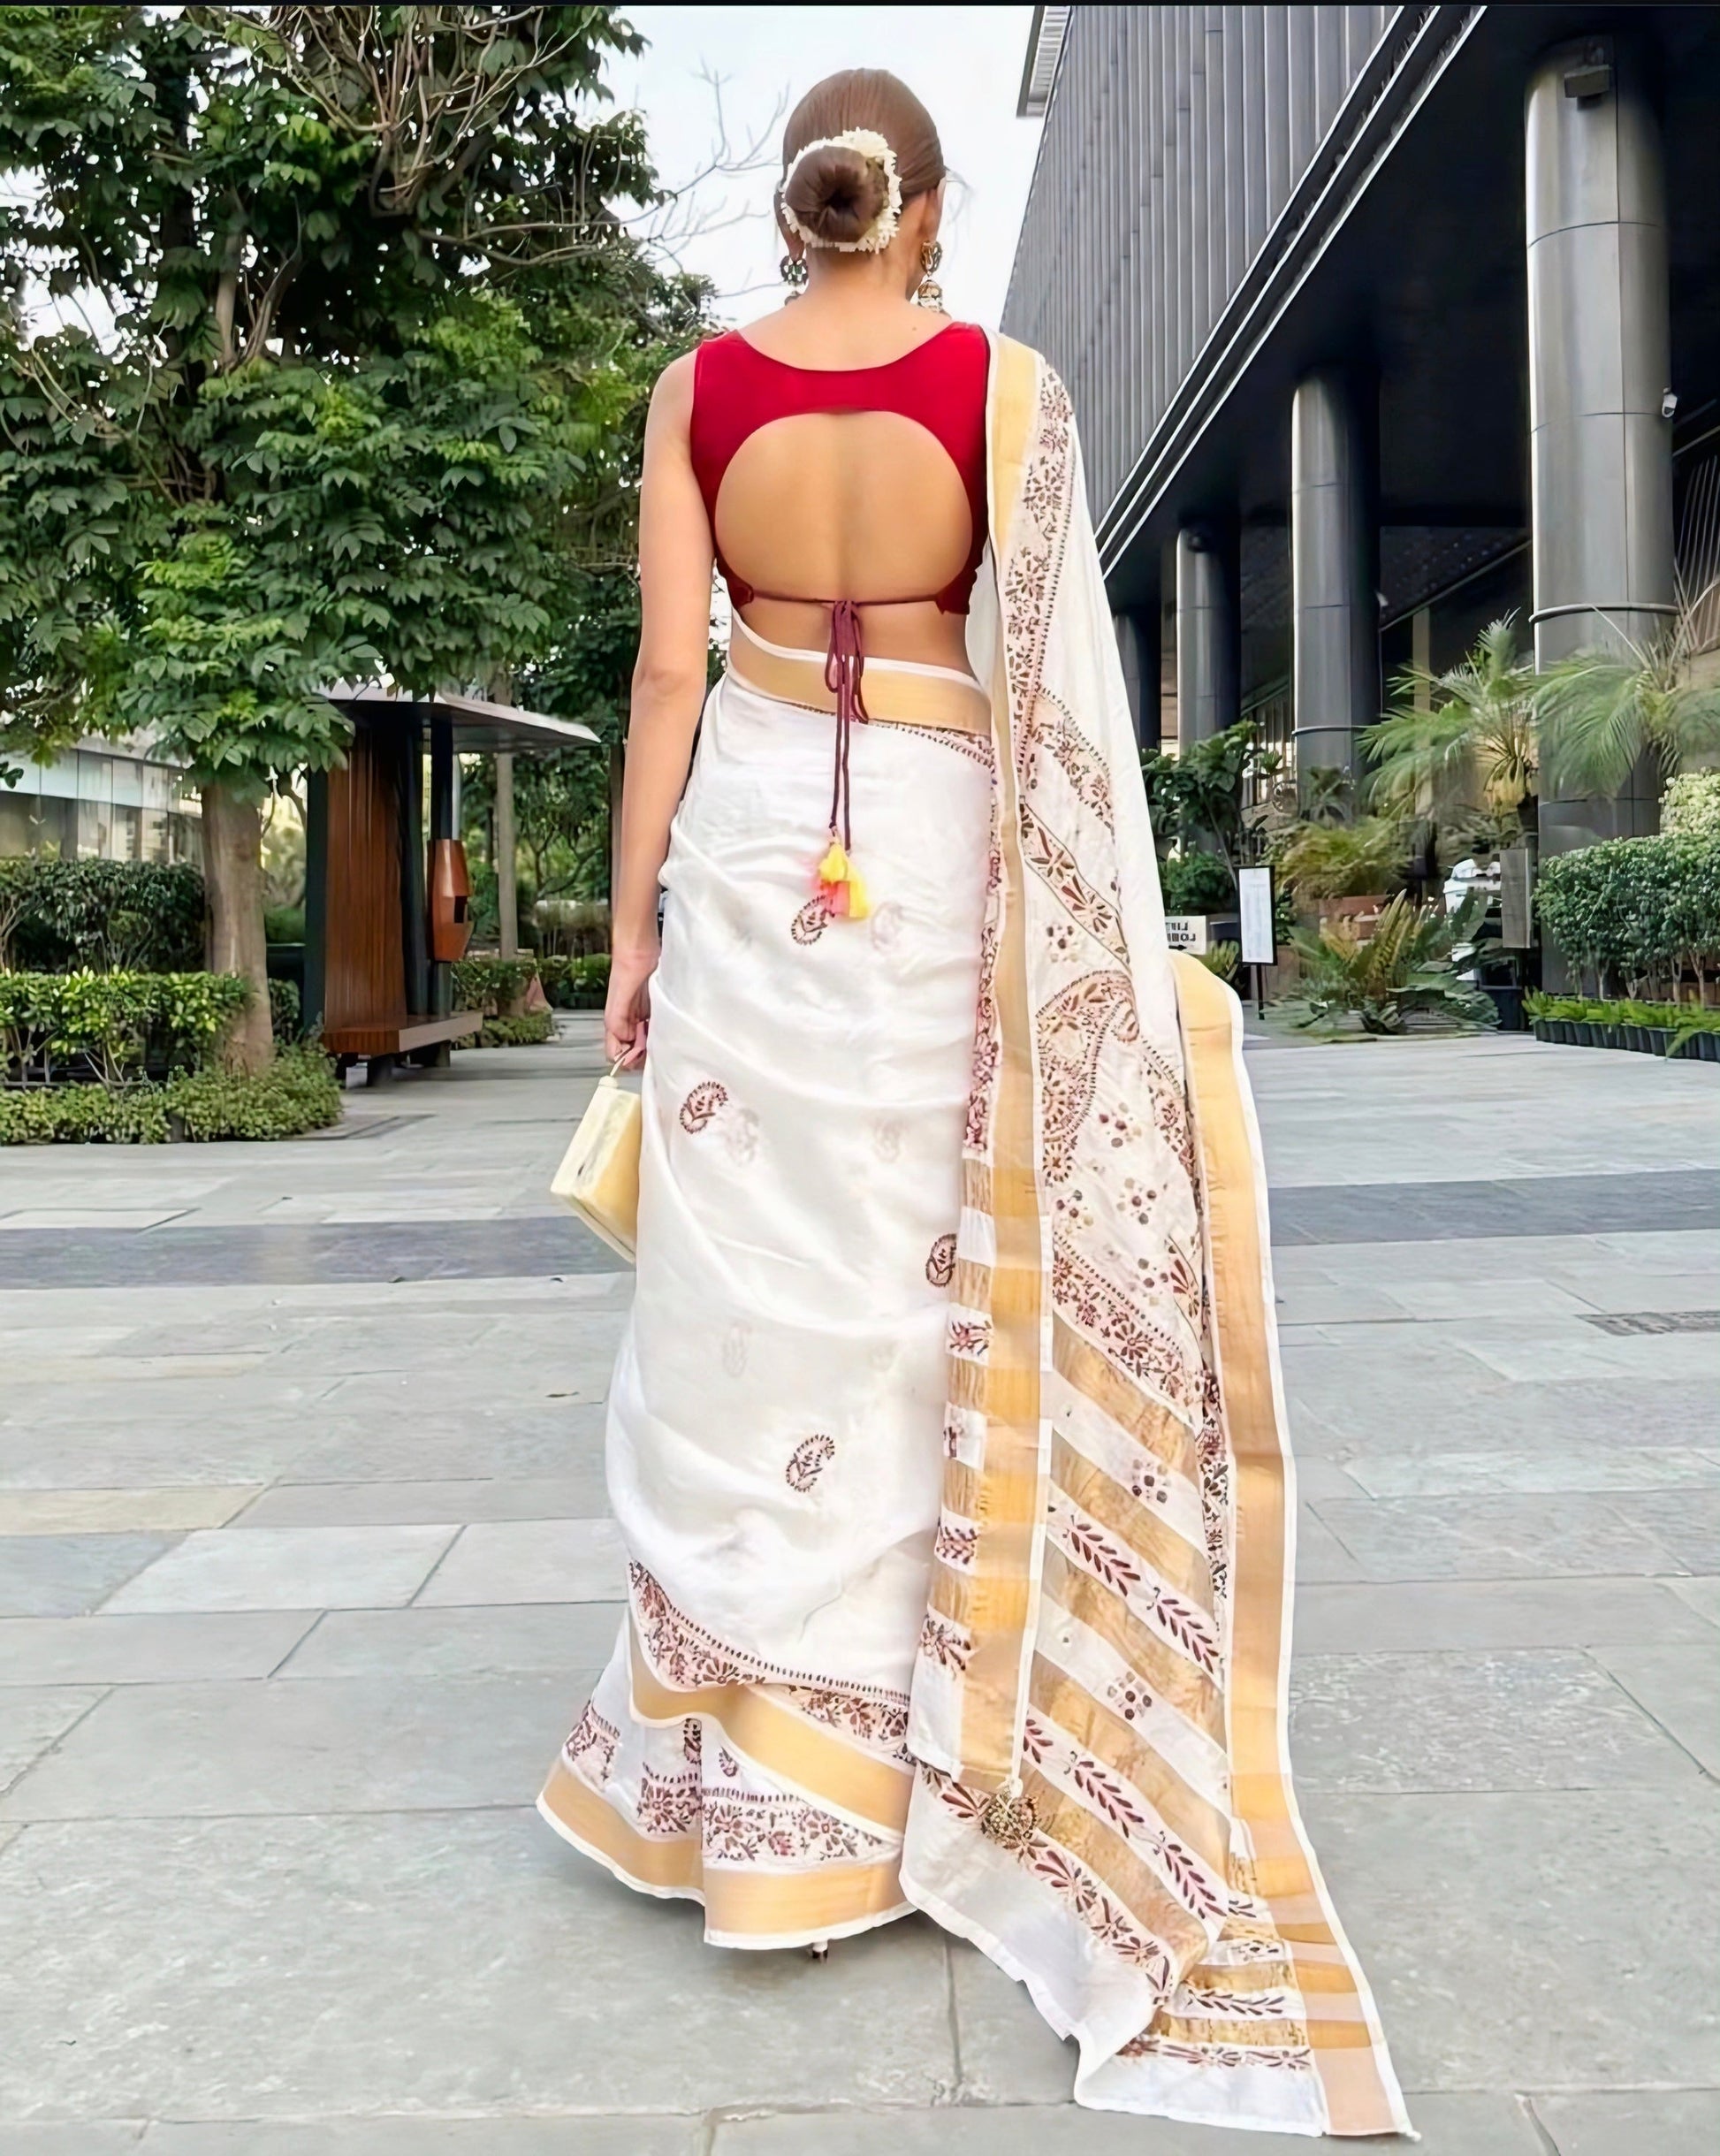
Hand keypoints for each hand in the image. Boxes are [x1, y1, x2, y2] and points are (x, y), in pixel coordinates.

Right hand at [604, 940, 656, 1067]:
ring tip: (663, 1038)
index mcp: (614, 1022)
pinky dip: (661, 1033)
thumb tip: (623, 1041)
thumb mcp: (619, 994)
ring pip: (645, 1042)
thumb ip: (617, 1019)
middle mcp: (626, 1022)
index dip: (627, 1059)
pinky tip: (668, 1029)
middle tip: (655, 1047)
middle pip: (632, 1051)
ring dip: (653, 1045)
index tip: (640, 1056)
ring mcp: (640, 1016)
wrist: (640, 946)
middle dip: (642, 1054)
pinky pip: (656, 1028)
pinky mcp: (652, 1008)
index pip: (615, 1053)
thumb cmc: (628, 965)